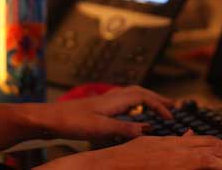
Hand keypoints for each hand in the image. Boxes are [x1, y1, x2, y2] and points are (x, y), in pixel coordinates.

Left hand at [27, 85, 173, 140]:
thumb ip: (123, 129)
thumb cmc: (70, 121)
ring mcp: (104, 100)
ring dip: (147, 97)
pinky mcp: (97, 106)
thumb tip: (146, 129)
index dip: (160, 106)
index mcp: (114, 100)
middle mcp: (111, 97)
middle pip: (140, 91)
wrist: (47, 117)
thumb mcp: (99, 129)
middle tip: (174, 105)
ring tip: (157, 105)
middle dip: (158, 98)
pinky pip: (123, 98)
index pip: (144, 97)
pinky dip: (134, 101)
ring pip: (131, 93)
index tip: (172, 116)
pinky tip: (131, 110)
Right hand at [39, 131, 221, 169]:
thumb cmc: (113, 166)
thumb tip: (177, 146)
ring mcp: (169, 153)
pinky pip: (199, 162)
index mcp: (164, 145)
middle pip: (210, 145)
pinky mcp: (168, 162)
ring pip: (210, 151)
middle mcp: (170, 145)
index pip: (200, 142)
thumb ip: (161, 152)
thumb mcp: (141, 155)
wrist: (94, 167)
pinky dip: (217, 164)